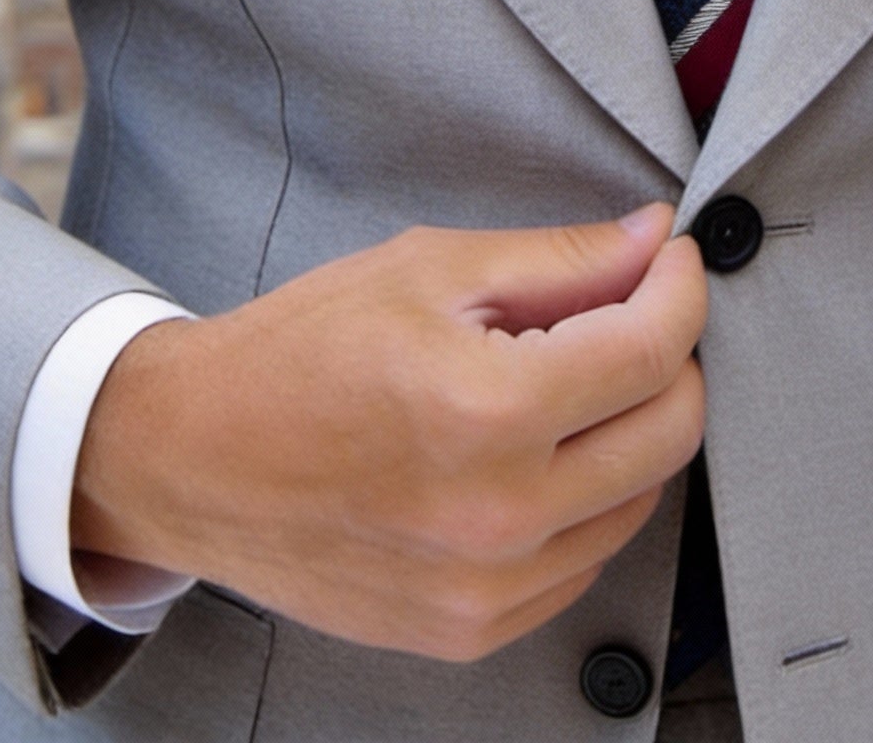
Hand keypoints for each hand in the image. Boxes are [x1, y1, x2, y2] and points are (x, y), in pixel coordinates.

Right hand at [71, 205, 706, 661]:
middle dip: (670, 354)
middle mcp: (497, 514)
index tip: (671, 261)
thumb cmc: (297, 354)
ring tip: (568, 380)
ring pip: (640, 499)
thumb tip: (652, 242)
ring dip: (631, 428)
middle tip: (630, 310)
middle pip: (670, 430)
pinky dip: (587, 498)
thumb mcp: (428, 268)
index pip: (652, 348)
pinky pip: (586, 559)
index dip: (679, 287)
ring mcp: (487, 588)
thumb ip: (559, 259)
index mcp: (485, 409)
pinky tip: (536, 451)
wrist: (193, 458)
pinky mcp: (472, 630)